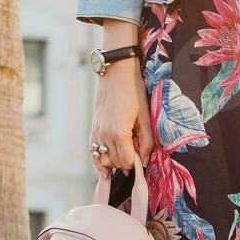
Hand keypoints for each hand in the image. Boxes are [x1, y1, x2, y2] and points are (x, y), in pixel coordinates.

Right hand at [90, 21, 152, 174]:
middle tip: (136, 153)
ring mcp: (96, 131)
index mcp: (119, 133)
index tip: (142, 158)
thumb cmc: (134, 92)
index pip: (126, 161)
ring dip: (114, 161)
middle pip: (115, 162)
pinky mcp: (93, 127)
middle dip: (126, 162)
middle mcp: (104, 135)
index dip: (136, 163)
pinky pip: (93, 150)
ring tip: (124, 157)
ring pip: (103, 159)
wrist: (116, 72)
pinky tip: (105, 167)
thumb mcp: (145, 117)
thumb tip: (144, 161)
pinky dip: (99, 160)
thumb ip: (146, 142)